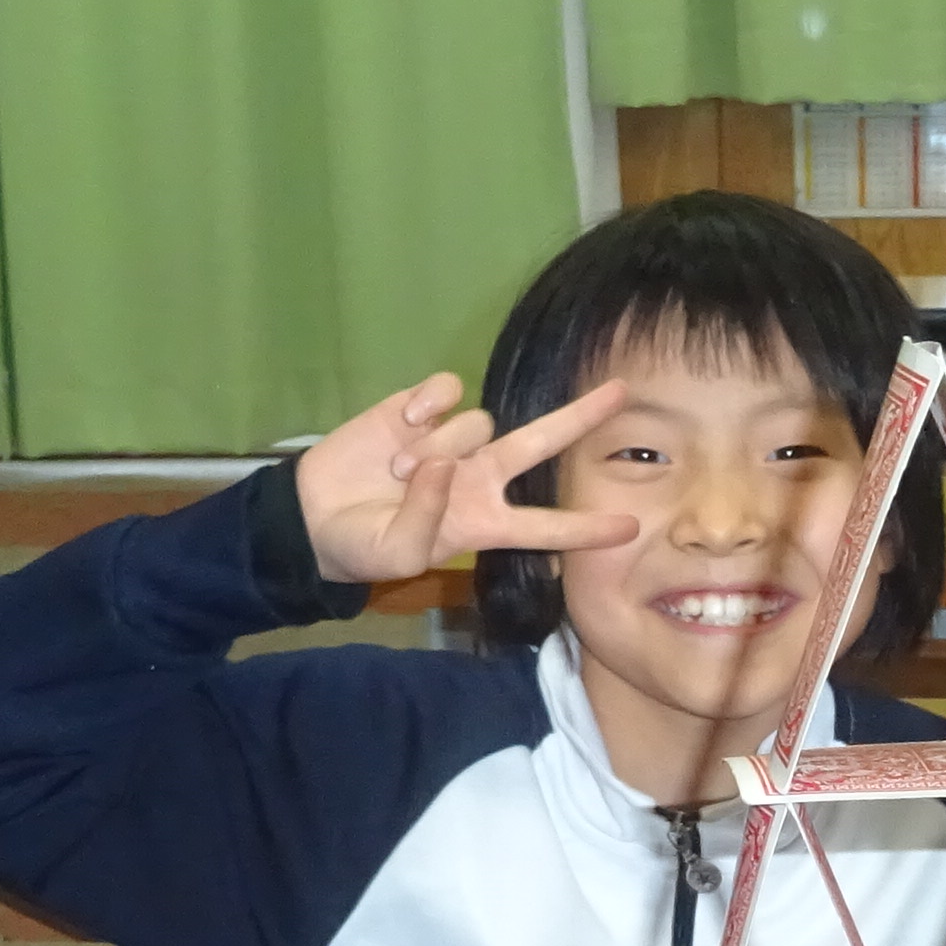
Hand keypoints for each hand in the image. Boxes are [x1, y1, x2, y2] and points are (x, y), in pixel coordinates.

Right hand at [294, 372, 641, 588]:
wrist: (314, 514)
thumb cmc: (362, 547)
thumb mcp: (395, 554)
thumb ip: (425, 519)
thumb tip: (443, 463)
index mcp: (485, 522)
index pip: (546, 528)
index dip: (586, 530)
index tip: (631, 529)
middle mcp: (481, 476)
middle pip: (543, 442)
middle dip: (582, 416)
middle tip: (623, 391)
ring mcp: (454, 439)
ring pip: (479, 422)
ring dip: (439, 446)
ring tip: (397, 471)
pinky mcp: (420, 409)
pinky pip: (446, 391)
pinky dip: (428, 405)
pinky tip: (405, 423)